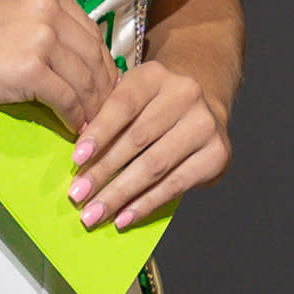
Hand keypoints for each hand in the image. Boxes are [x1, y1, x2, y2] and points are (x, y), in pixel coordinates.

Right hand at [0, 0, 119, 130]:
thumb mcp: (12, 17)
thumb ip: (47, 30)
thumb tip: (82, 67)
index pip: (92, 33)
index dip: (103, 66)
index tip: (106, 89)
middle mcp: (50, 7)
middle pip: (95, 55)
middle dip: (104, 89)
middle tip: (107, 114)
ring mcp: (42, 36)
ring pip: (85, 80)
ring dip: (93, 108)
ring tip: (94, 126)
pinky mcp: (31, 67)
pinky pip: (67, 99)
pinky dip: (74, 118)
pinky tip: (74, 129)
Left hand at [71, 59, 229, 226]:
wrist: (202, 107)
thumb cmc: (152, 107)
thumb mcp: (129, 98)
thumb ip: (105, 118)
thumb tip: (80, 159)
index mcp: (155, 76)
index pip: (123, 105)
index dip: (99, 133)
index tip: (77, 159)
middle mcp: (185, 95)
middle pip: (137, 140)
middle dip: (103, 172)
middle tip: (78, 196)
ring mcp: (205, 125)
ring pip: (154, 166)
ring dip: (120, 194)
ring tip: (94, 213)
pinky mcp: (217, 154)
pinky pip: (174, 185)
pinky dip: (145, 204)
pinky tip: (124, 217)